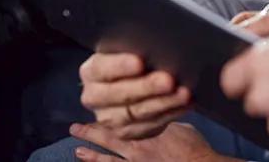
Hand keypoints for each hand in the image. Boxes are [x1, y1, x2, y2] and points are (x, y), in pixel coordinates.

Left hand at [70, 122, 232, 161]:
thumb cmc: (194, 147)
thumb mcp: (181, 125)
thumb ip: (166, 121)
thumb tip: (161, 112)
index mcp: (146, 131)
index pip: (121, 122)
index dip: (106, 118)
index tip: (95, 110)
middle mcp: (136, 149)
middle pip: (108, 139)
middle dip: (90, 133)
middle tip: (75, 128)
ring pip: (108, 161)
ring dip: (92, 156)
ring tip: (79, 151)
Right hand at [78, 52, 191, 139]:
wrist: (131, 81)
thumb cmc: (133, 57)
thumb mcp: (128, 47)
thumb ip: (135, 45)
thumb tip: (157, 42)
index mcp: (91, 71)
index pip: (102, 68)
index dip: (120, 66)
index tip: (140, 62)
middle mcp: (94, 96)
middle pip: (119, 94)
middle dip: (146, 87)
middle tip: (168, 80)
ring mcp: (109, 118)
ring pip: (136, 113)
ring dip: (163, 103)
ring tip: (184, 94)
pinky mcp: (126, 132)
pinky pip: (149, 126)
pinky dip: (170, 114)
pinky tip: (185, 104)